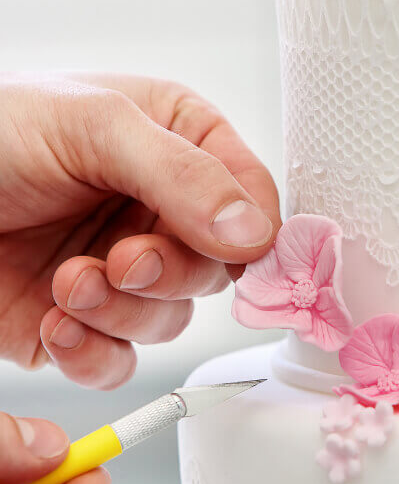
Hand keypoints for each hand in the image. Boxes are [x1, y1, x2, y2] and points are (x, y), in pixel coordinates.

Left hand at [0, 72, 279, 387]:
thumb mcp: (94, 123)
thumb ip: (182, 174)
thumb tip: (257, 235)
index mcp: (178, 145)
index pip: (251, 196)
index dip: (252, 231)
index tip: (234, 250)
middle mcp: (159, 211)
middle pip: (215, 268)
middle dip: (170, 272)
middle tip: (125, 262)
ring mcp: (122, 269)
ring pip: (167, 318)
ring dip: (123, 311)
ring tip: (70, 282)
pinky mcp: (83, 321)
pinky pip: (119, 359)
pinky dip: (94, 354)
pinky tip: (57, 325)